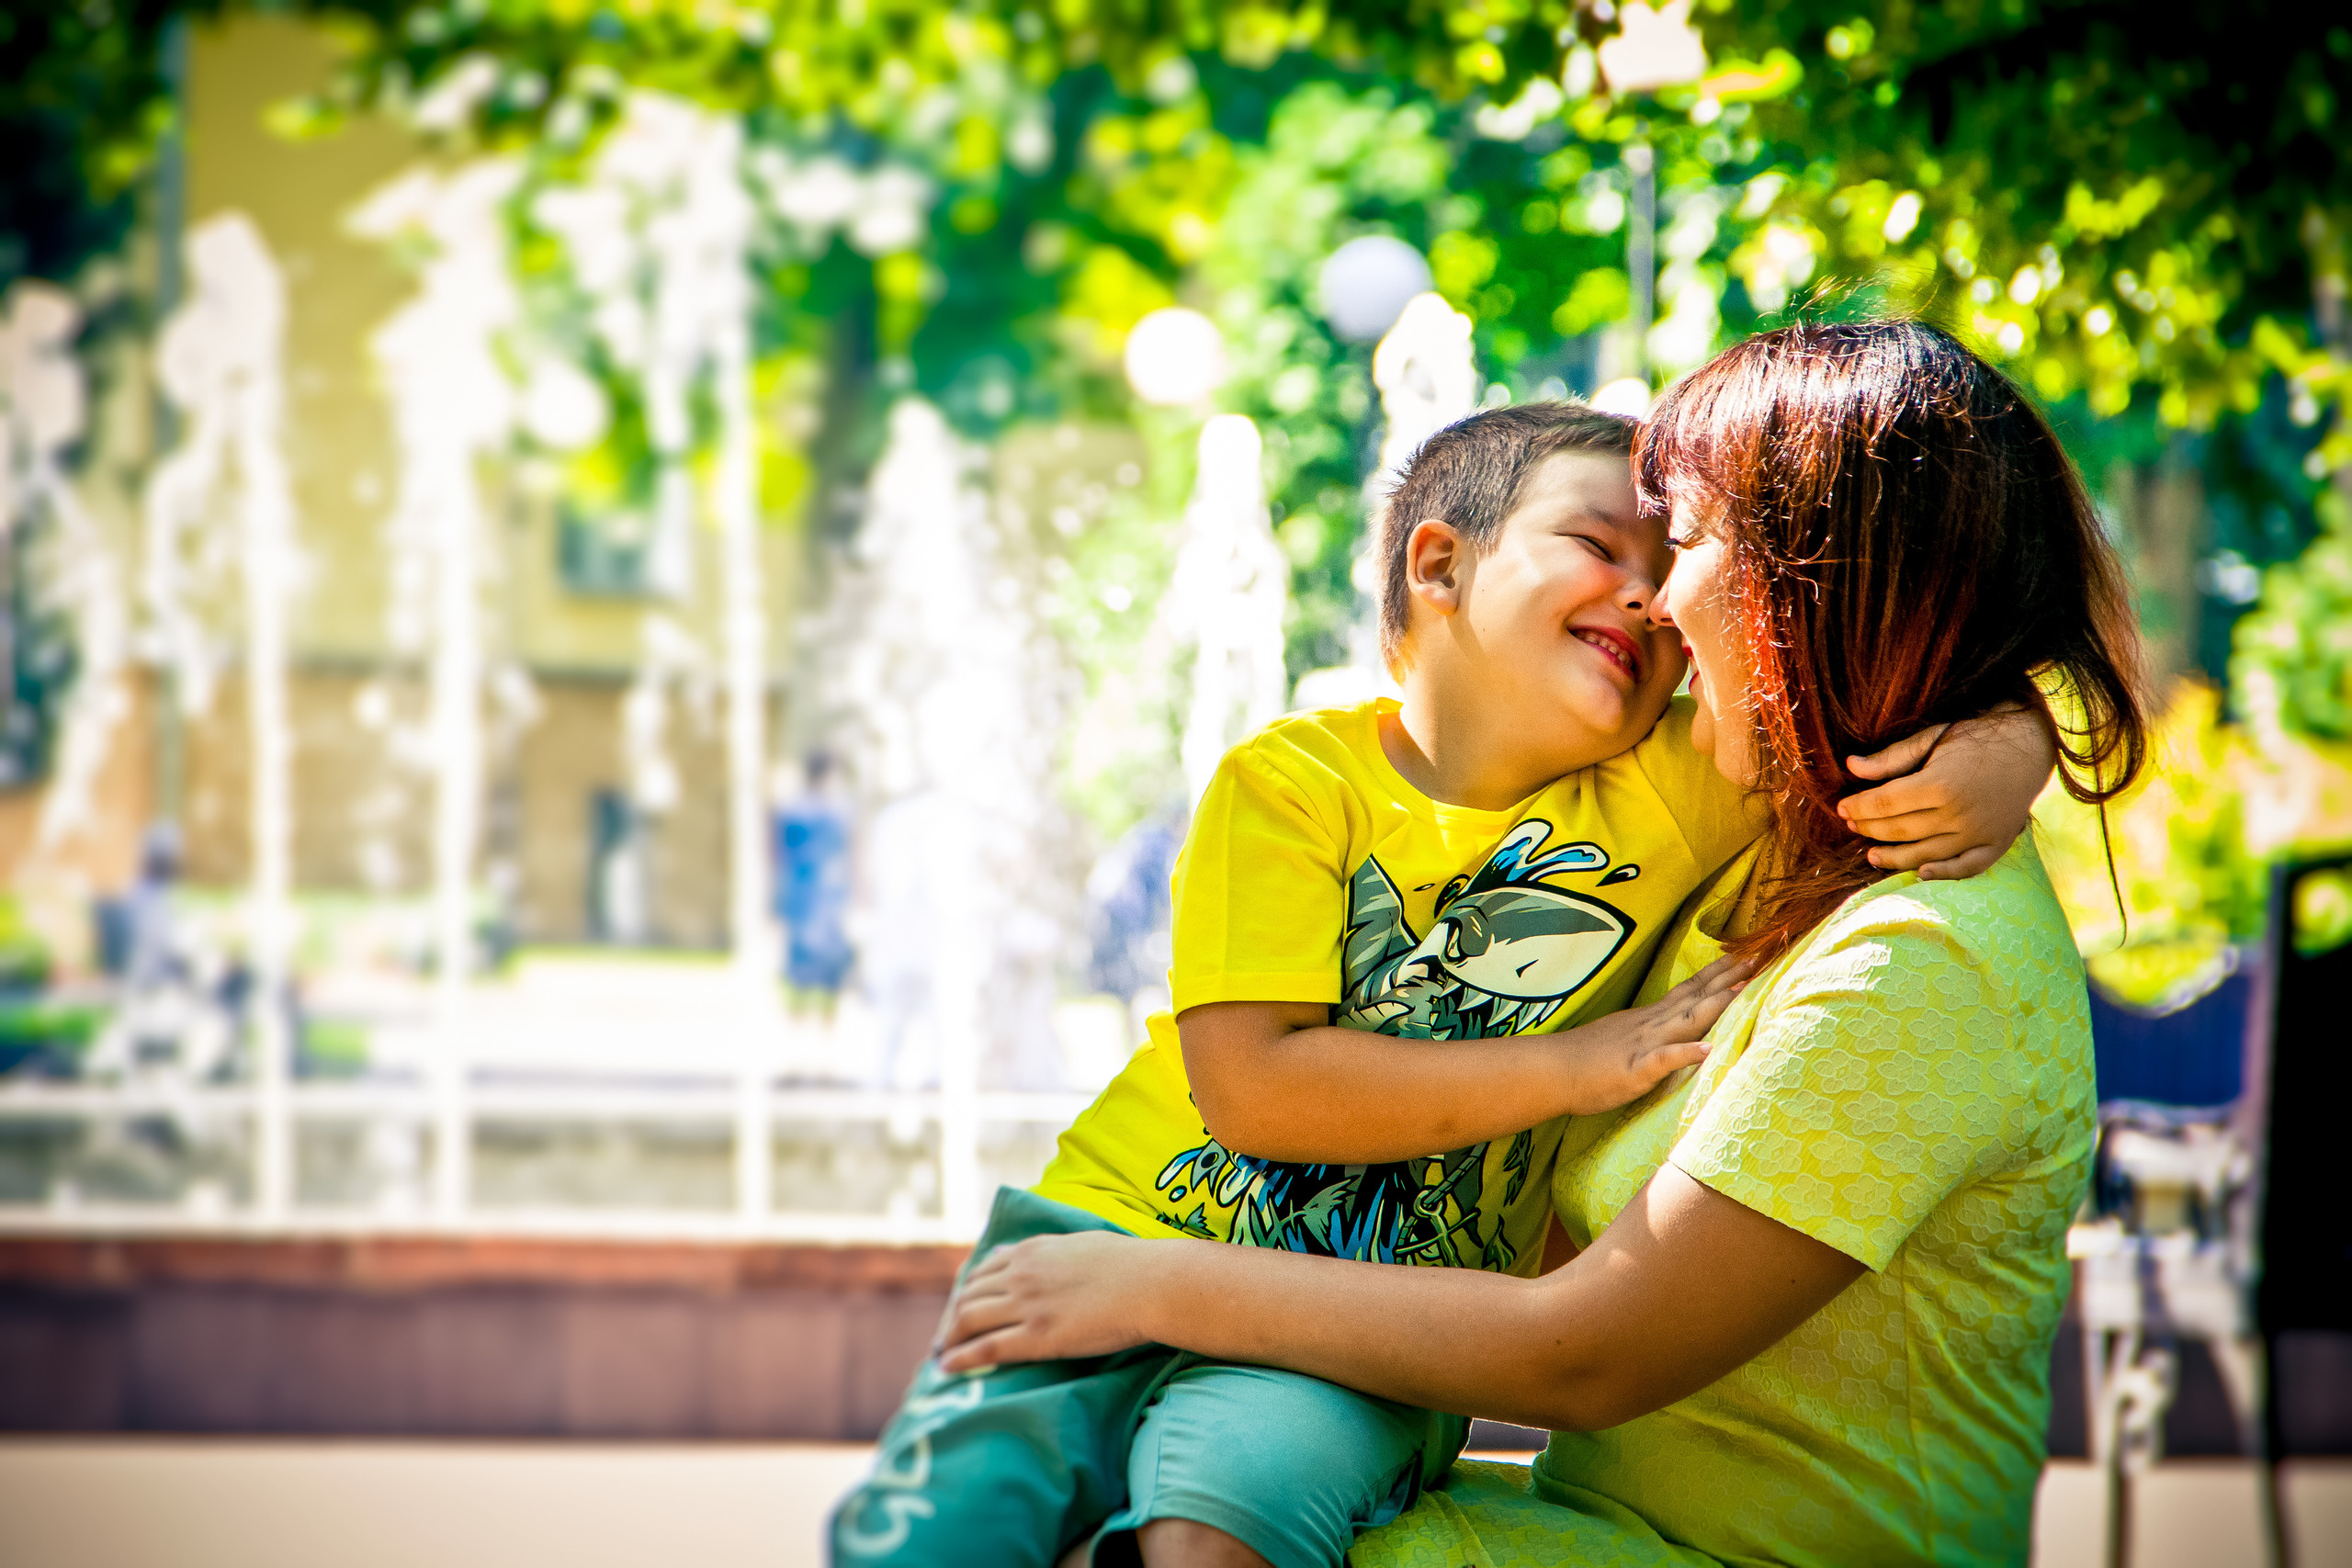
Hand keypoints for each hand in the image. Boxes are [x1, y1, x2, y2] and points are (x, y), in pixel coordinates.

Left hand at [935, 1231, 1168, 1373]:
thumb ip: (1039, 1250)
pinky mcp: (1038, 1337)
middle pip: (968, 1297)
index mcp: (1030, 1252)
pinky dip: (961, 1358)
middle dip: (952, 1318)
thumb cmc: (1126, 1263)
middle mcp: (1020, 1275)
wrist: (1149, 1284)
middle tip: (947, 1337)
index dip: (967, 1292)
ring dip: (949, 1338)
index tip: (962, 1308)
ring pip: (969, 1320)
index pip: (983, 1272)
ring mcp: (1027, 1306)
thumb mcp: (1075, 1243)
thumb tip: (1006, 1252)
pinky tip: (947, 1367)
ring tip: (943, 1354)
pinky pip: (987, 1348)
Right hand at [1549, 954, 1751, 1114]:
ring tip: (1742, 990)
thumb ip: (1649, 1030)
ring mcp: (1644, 1045)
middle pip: (1696, 996)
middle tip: (1759, 956)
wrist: (1550, 1071)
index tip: (1744, 955)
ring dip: (1716, 1004)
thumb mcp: (1622, 1036)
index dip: (1718, 973)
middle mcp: (1652, 1025)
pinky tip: (1707, 1049)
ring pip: (1686, 1020)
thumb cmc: (1584, 1059)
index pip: (1690, 989)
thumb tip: (1672, 1025)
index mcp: (1650, 1019)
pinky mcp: (1635, 1069)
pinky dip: (1686, 1052)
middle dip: (1729, 978)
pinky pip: (1663, 1060)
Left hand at [1838, 704, 2055, 879]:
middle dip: (1870, 829)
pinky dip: (1944, 874)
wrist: (2031, 744)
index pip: (1886, 803)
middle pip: (1901, 830)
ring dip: (1894, 858)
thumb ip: (1892, 757)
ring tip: (1871, 855)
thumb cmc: (1975, 737)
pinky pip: (1967, 867)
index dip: (1859, 807)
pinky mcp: (1997, 843)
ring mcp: (1979, 833)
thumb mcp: (1932, 738)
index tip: (1841, 808)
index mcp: (1941, 784)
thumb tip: (1851, 766)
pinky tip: (1920, 874)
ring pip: (1926, 854)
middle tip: (1851, 827)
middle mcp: (1960, 814)